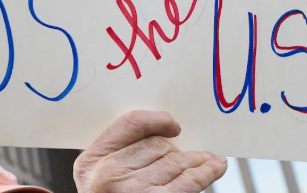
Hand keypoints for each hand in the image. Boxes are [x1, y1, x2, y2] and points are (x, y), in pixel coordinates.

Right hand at [74, 110, 227, 192]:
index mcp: (92, 161)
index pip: (131, 124)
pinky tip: (215, 167)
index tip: (173, 125)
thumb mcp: (100, 175)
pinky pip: (188, 182)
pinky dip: (205, 173)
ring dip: (196, 160)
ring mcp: (134, 191)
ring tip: (210, 161)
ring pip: (174, 161)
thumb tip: (166, 135)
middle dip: (177, 149)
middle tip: (195, 154)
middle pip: (155, 144)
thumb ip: (121, 153)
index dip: (157, 120)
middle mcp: (109, 175)